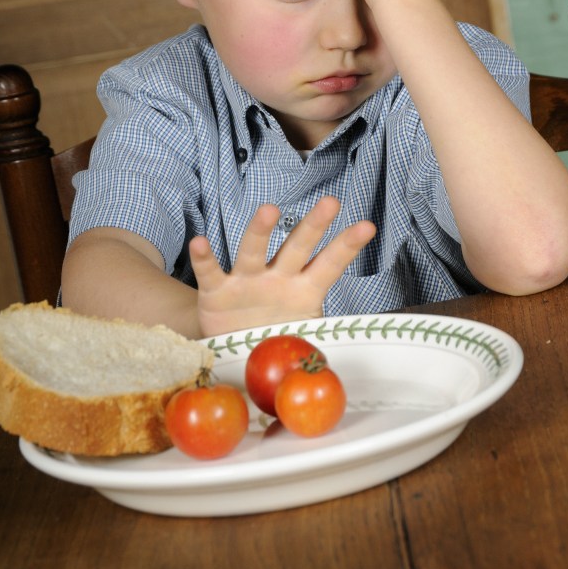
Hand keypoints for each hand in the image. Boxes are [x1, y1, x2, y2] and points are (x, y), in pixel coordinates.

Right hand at [190, 196, 375, 335]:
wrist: (233, 346)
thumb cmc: (275, 336)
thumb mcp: (301, 339)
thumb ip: (318, 343)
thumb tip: (339, 367)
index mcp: (304, 290)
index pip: (330, 264)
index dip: (347, 246)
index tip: (367, 227)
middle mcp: (278, 278)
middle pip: (297, 247)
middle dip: (314, 225)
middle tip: (331, 202)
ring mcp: (247, 282)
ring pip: (253, 252)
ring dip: (260, 230)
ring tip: (270, 209)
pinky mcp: (216, 292)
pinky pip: (210, 273)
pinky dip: (204, 259)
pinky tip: (200, 242)